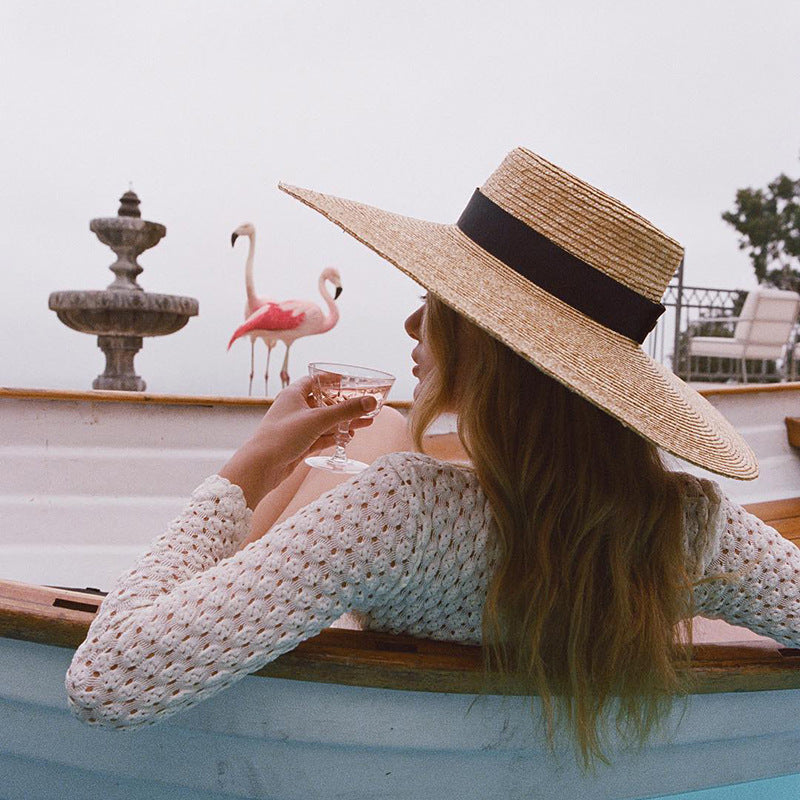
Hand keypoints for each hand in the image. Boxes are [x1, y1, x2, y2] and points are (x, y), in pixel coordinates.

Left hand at [219, 376, 376, 508]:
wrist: (261, 467)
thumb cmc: (282, 436)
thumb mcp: (318, 419)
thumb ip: (346, 410)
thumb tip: (371, 402)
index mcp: (293, 394)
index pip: (315, 380)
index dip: (333, 379)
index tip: (351, 381)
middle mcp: (294, 409)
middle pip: (324, 402)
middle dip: (345, 405)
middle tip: (365, 405)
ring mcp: (296, 427)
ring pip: (325, 422)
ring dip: (343, 422)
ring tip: (366, 422)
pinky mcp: (299, 444)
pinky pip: (321, 437)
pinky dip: (335, 436)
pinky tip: (349, 437)